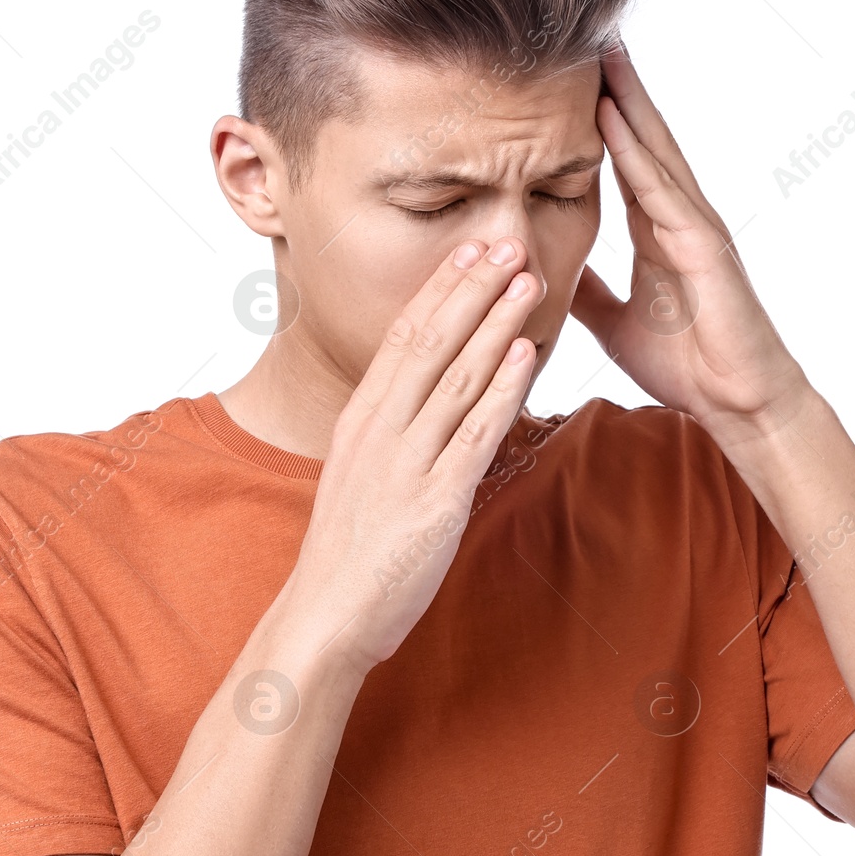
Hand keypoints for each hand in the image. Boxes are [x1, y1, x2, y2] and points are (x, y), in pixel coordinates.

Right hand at [286, 237, 543, 671]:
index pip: (403, 336)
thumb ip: (393, 436)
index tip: (468, 250)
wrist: (326, 615)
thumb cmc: (348, 553)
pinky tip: (524, 353)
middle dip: (471, 287)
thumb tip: (428, 406)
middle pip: (430, 341)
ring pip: (457, 377)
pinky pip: (473, 433)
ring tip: (528, 279)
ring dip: (495, 323)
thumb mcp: (361, 477)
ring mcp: (405, 462)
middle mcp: (380, 430)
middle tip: (506, 240)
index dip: (440, 290)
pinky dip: (502, 389)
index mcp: (361, 419)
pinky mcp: (434, 500)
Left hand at [569, 47, 814, 446]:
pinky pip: (660, 190)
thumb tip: (552, 273)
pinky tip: (610, 117)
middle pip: (640, 138)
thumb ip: (592, 293)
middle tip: (585, 33)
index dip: (597, 118)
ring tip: (599, 50)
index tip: (567, 76)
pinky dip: (634, 151)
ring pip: (652, 149)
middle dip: (614, 87)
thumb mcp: (617, 323)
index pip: (621, 160)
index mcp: (654, 232)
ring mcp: (692, 226)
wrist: (737, 402)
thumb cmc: (689, 366)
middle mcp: (675, 218)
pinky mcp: (702, 245)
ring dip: (625, 99)